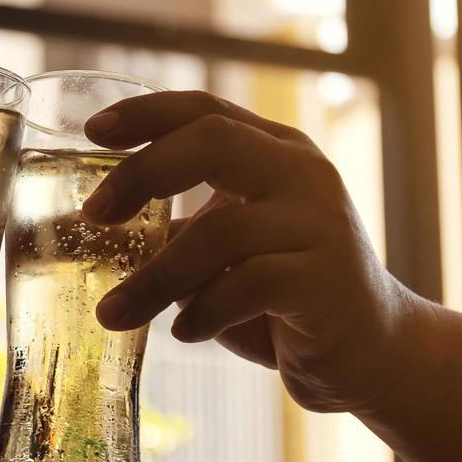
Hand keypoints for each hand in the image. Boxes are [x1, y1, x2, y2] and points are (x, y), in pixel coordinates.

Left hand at [80, 90, 425, 414]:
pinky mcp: (327, 281)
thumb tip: (86, 231)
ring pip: (219, 230)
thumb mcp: (226, 248)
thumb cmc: (281, 297)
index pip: (205, 109)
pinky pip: (247, 286)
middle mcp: (302, 174)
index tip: (92, 131)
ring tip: (113, 312)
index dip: (145, 112)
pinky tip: (184, 333)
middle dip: (141, 173)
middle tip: (94, 215)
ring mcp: (320, 224)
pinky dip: (203, 312)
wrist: (375, 352)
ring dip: (154, 278)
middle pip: (213, 141)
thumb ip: (176, 228)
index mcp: (275, 152)